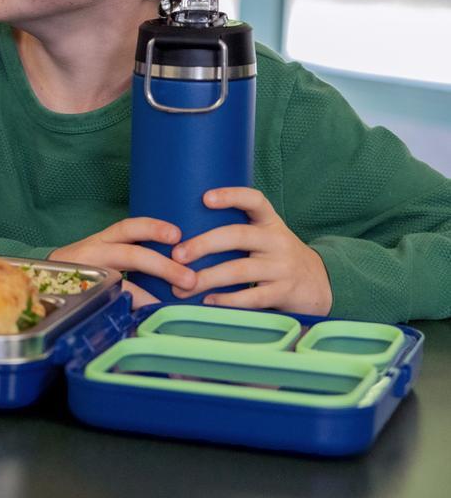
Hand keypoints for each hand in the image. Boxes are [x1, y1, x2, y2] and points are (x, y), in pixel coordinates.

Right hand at [50, 217, 197, 307]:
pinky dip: (130, 309)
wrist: (42, 277)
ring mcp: (86, 275)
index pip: (129, 228)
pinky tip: (147, 316)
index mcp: (104, 239)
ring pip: (120, 282)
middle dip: (162, 266)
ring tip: (168, 305)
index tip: (177, 234)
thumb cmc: (84, 264)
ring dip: (149, 294)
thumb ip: (130, 252)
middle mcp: (93, 254)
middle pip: (130, 255)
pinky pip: (109, 302)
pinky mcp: (82, 295)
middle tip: (189, 279)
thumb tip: (175, 265)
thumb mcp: (104, 250)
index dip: (152, 228)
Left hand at [171, 187, 331, 314]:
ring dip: (207, 278)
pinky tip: (207, 301)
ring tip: (182, 286)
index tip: (205, 198)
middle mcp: (277, 241)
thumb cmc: (276, 256)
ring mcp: (283, 267)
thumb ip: (236, 231)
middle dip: (203, 244)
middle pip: (237, 236)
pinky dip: (228, 300)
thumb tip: (181, 234)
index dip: (231, 196)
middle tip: (177, 254)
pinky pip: (253, 296)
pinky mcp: (284, 292)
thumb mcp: (265, 236)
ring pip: (240, 270)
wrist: (321, 284)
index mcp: (270, 222)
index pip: (254, 200)